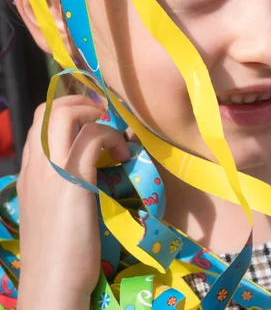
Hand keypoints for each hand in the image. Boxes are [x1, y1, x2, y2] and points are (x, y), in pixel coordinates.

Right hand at [16, 95, 129, 309]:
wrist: (52, 285)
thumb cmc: (58, 254)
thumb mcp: (53, 211)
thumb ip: (61, 186)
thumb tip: (89, 169)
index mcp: (29, 172)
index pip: (39, 121)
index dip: (67, 110)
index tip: (92, 119)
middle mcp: (36, 166)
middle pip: (49, 109)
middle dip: (80, 103)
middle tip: (104, 117)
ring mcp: (51, 170)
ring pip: (64, 114)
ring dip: (95, 115)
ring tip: (113, 136)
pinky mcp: (73, 179)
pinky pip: (92, 136)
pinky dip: (112, 138)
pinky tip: (123, 156)